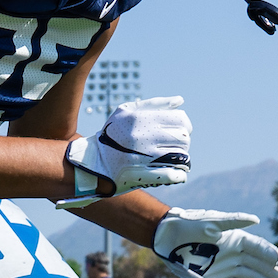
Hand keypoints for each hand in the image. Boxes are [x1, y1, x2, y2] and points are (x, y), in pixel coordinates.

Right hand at [63, 96, 190, 204]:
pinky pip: (173, 175)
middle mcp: (143, 137)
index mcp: (140, 119)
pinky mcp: (143, 176)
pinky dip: (179, 175)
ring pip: (181, 157)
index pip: (181, 120)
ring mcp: (143, 158)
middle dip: (183, 142)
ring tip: (175, 160)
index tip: (179, 131)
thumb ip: (154, 104)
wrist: (93, 162)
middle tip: (176, 146)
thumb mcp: (126, 111)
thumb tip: (180, 101)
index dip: (184, 125)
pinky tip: (176, 173)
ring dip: (183, 159)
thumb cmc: (112, 134)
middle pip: (183, 138)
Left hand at [153, 208, 277, 277]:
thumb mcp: (210, 222)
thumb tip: (256, 220)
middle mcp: (235, 252)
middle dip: (272, 272)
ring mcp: (227, 266)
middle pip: (259, 264)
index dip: (269, 253)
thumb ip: (233, 221)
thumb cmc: (189, 225)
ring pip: (251, 276)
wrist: (168, 238)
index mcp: (236, 237)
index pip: (257, 247)